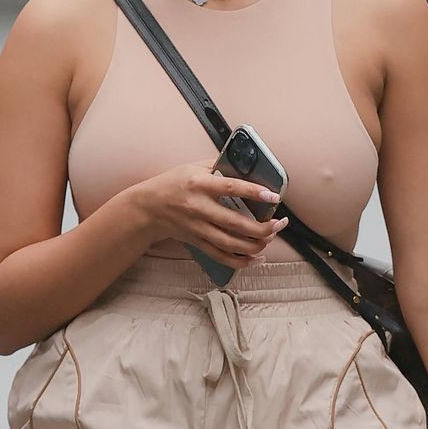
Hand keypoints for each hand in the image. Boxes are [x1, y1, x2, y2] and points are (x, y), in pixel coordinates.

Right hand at [136, 162, 287, 268]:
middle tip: (279, 223)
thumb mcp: (194, 167)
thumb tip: (247, 168)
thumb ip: (219, 167)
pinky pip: (221, 256)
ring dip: (255, 245)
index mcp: (200, 184)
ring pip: (231, 244)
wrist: (148, 207)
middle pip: (236, 223)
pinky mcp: (196, 241)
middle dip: (262, 227)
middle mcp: (199, 208)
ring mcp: (198, 228)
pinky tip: (255, 258)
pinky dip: (240, 261)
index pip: (232, 188)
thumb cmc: (173, 183)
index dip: (254, 193)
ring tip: (270, 238)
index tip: (273, 196)